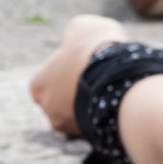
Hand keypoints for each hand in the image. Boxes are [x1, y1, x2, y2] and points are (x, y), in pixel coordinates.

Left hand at [28, 14, 130, 134]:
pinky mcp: (92, 136)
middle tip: (105, 74)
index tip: (91, 59)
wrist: (117, 74)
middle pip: (66, 97)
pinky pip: (101, 124)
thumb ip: (73, 37)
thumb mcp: (81, 28)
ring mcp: (70, 126)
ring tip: (119, 87)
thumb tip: (75, 41)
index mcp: (37, 84)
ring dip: (97, 102)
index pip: (52, 76)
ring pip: (84, 112)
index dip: (73, 66)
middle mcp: (48, 109)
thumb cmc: (95, 47)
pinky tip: (125, 101)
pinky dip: (110, 115)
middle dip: (82, 88)